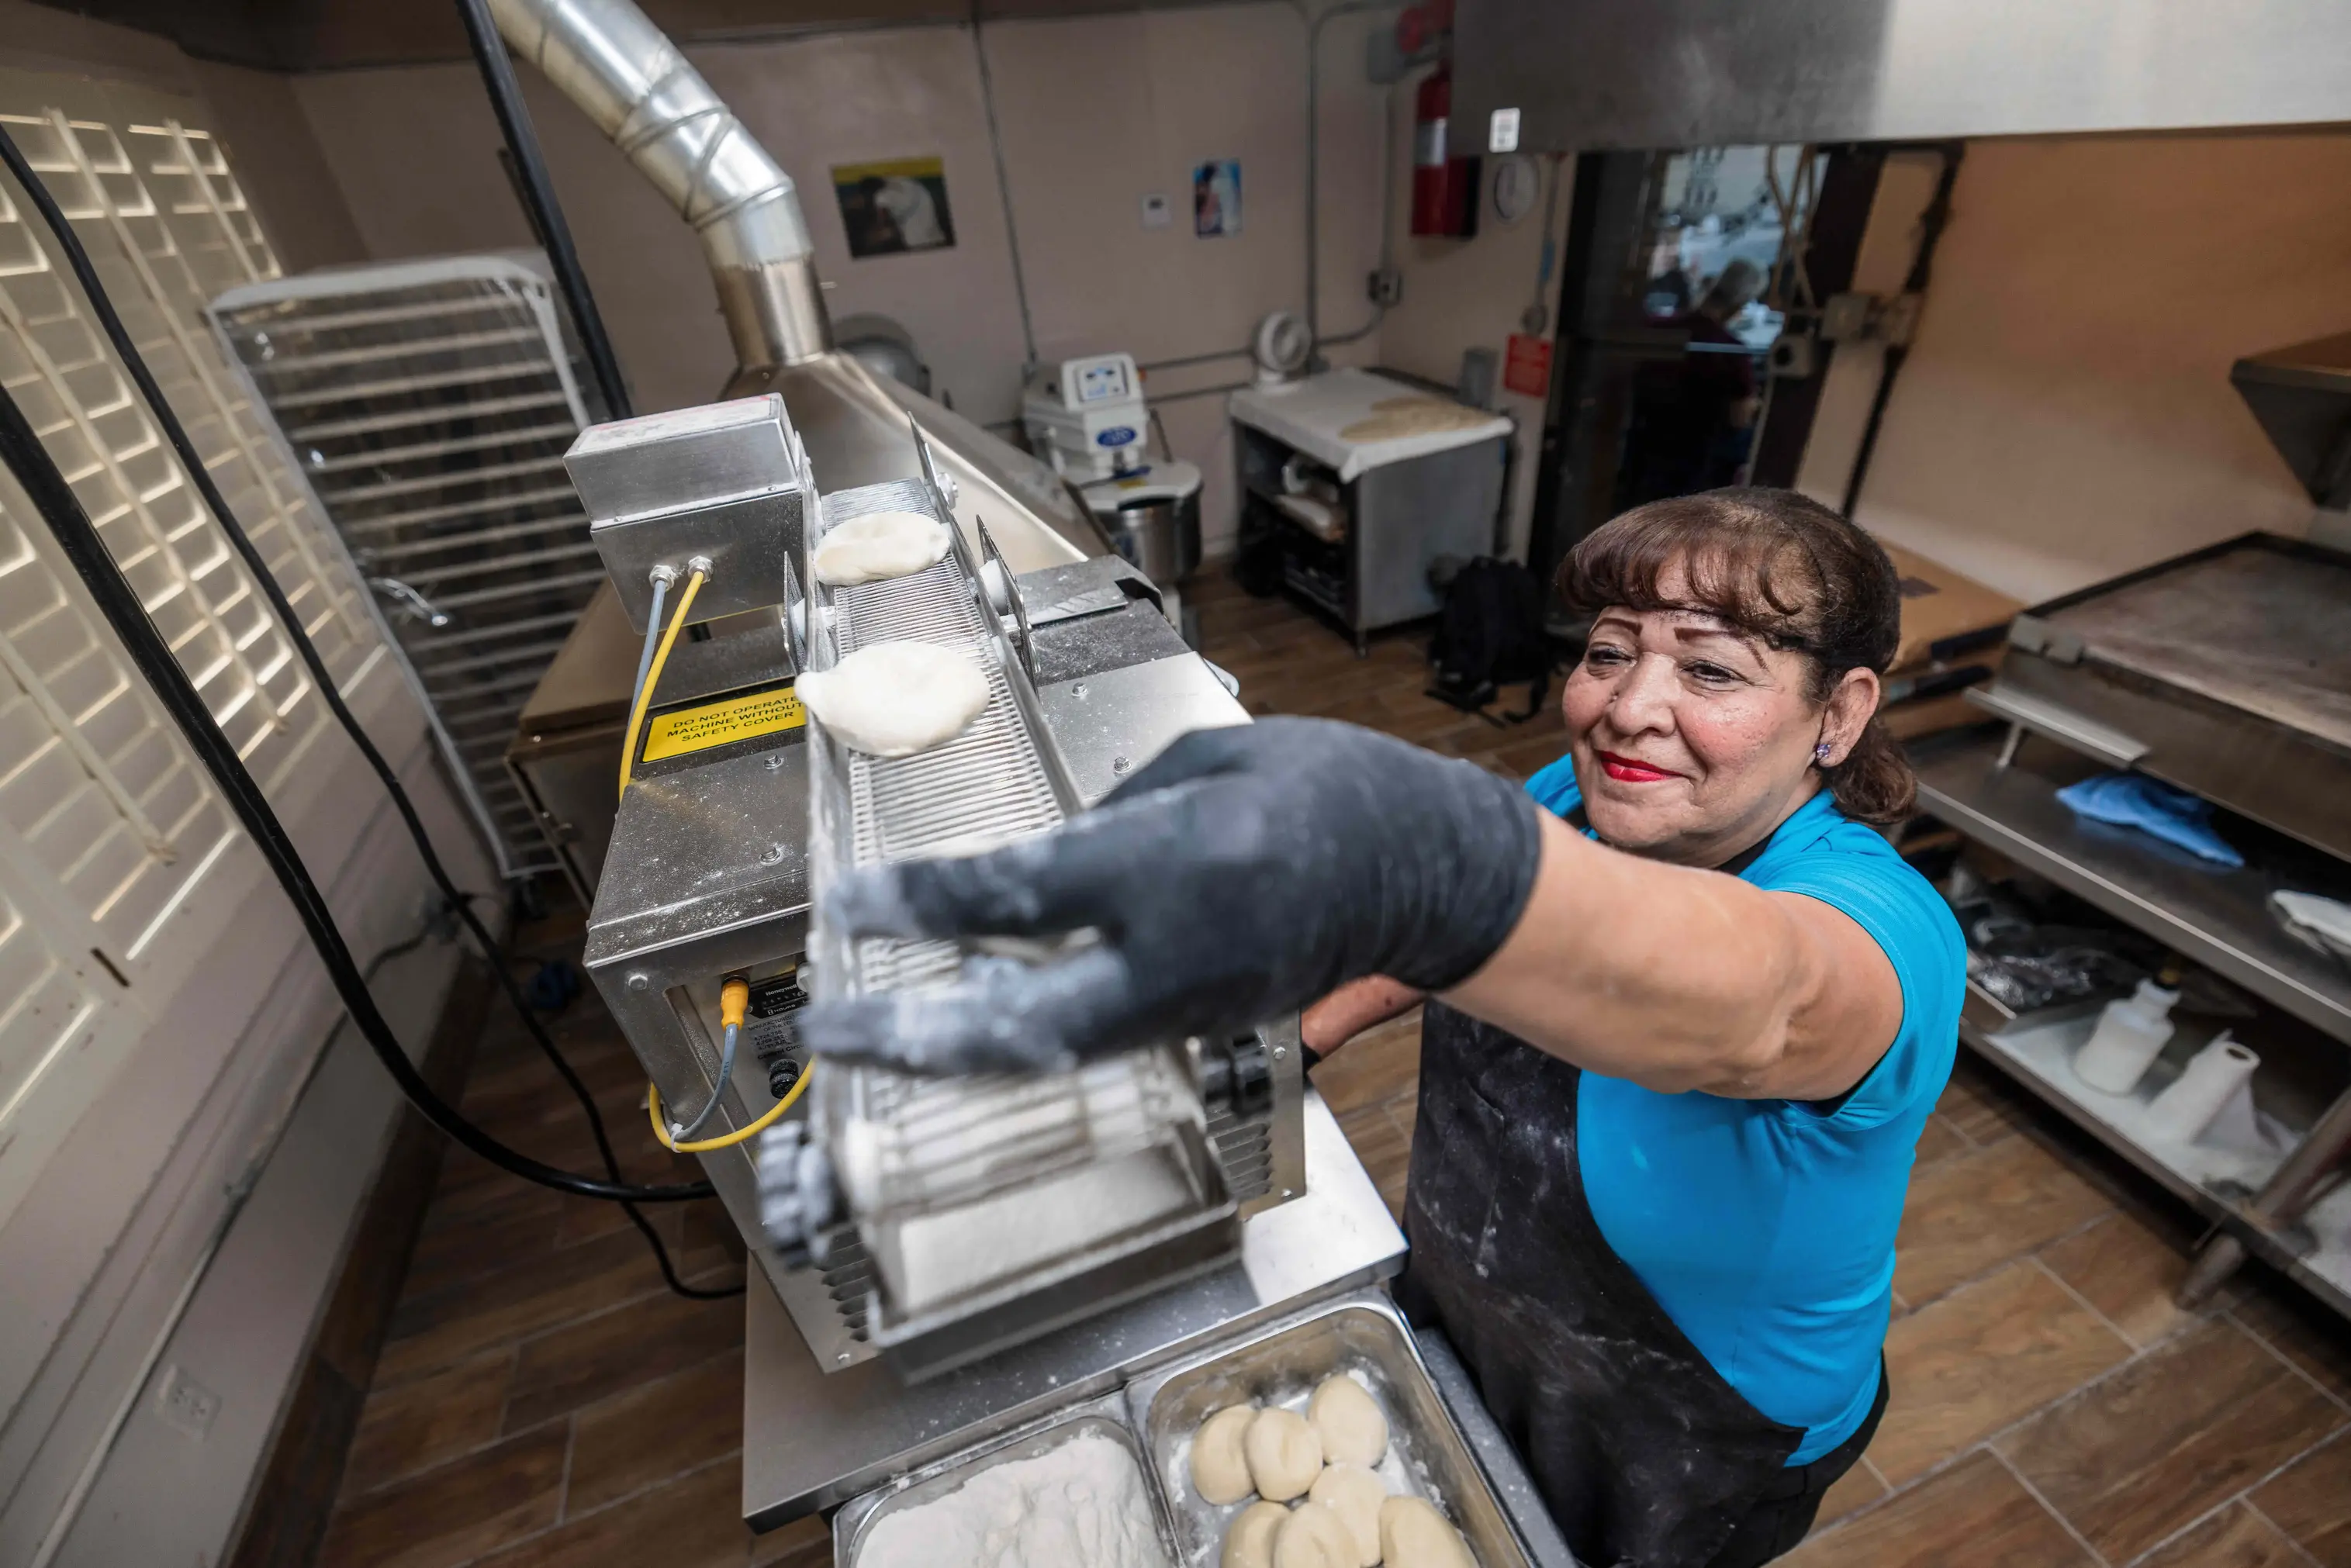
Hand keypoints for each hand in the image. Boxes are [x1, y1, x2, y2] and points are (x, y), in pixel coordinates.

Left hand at [797, 717, 1541, 1073]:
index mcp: (1180, 861)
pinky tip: (953, 1027)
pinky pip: (1087, 1044)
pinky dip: (1011, 1042)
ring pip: (1051, 1052)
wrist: (1419, 868)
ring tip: (871, 1038)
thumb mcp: (1204, 762)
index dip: (922, 904)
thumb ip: (1106, 817)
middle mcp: (1181, 953)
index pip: (1022, 892)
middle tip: (829, 1032)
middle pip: (1027, 1022)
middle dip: (918, 1035)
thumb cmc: (1317, 788)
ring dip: (953, 1051)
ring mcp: (1192, 1006)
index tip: (848, 904)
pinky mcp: (1197, 1029)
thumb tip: (1026, 863)